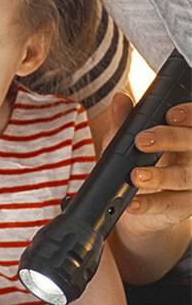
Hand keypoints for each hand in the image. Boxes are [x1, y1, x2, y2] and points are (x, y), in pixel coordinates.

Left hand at [106, 95, 190, 235]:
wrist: (141, 199)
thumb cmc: (139, 159)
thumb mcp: (129, 137)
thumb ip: (126, 119)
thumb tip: (120, 99)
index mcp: (185, 133)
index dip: (188, 115)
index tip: (170, 115)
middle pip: (190, 144)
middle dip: (168, 139)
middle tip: (142, 140)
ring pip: (182, 177)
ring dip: (159, 176)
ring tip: (135, 175)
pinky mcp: (185, 205)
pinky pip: (171, 205)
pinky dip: (150, 204)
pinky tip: (133, 202)